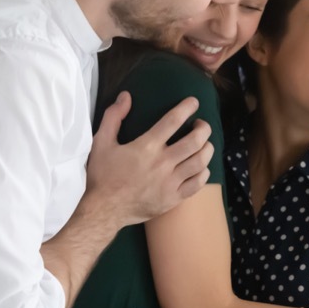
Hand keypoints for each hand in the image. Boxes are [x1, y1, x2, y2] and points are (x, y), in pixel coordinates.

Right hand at [85, 92, 214, 226]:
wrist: (103, 210)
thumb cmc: (102, 176)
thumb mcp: (101, 143)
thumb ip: (113, 117)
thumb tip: (126, 96)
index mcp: (146, 147)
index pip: (173, 121)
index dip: (186, 108)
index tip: (194, 102)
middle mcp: (162, 163)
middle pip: (195, 141)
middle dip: (203, 128)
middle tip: (201, 124)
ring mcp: (170, 182)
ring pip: (200, 162)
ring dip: (207, 148)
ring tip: (204, 143)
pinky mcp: (174, 199)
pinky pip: (198, 184)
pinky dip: (204, 172)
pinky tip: (201, 167)